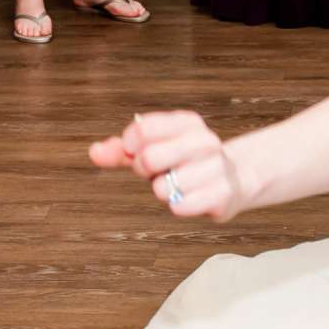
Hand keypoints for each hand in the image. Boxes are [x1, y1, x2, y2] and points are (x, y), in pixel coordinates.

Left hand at [89, 110, 246, 221]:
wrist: (233, 181)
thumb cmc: (184, 163)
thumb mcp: (153, 149)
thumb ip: (121, 150)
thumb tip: (94, 152)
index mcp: (187, 122)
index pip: (142, 130)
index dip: (129, 145)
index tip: (134, 151)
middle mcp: (205, 140)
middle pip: (149, 158)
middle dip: (143, 170)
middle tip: (156, 172)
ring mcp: (216, 167)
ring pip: (162, 188)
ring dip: (162, 191)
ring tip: (178, 184)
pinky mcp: (222, 195)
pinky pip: (179, 206)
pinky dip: (177, 206)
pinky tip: (189, 198)